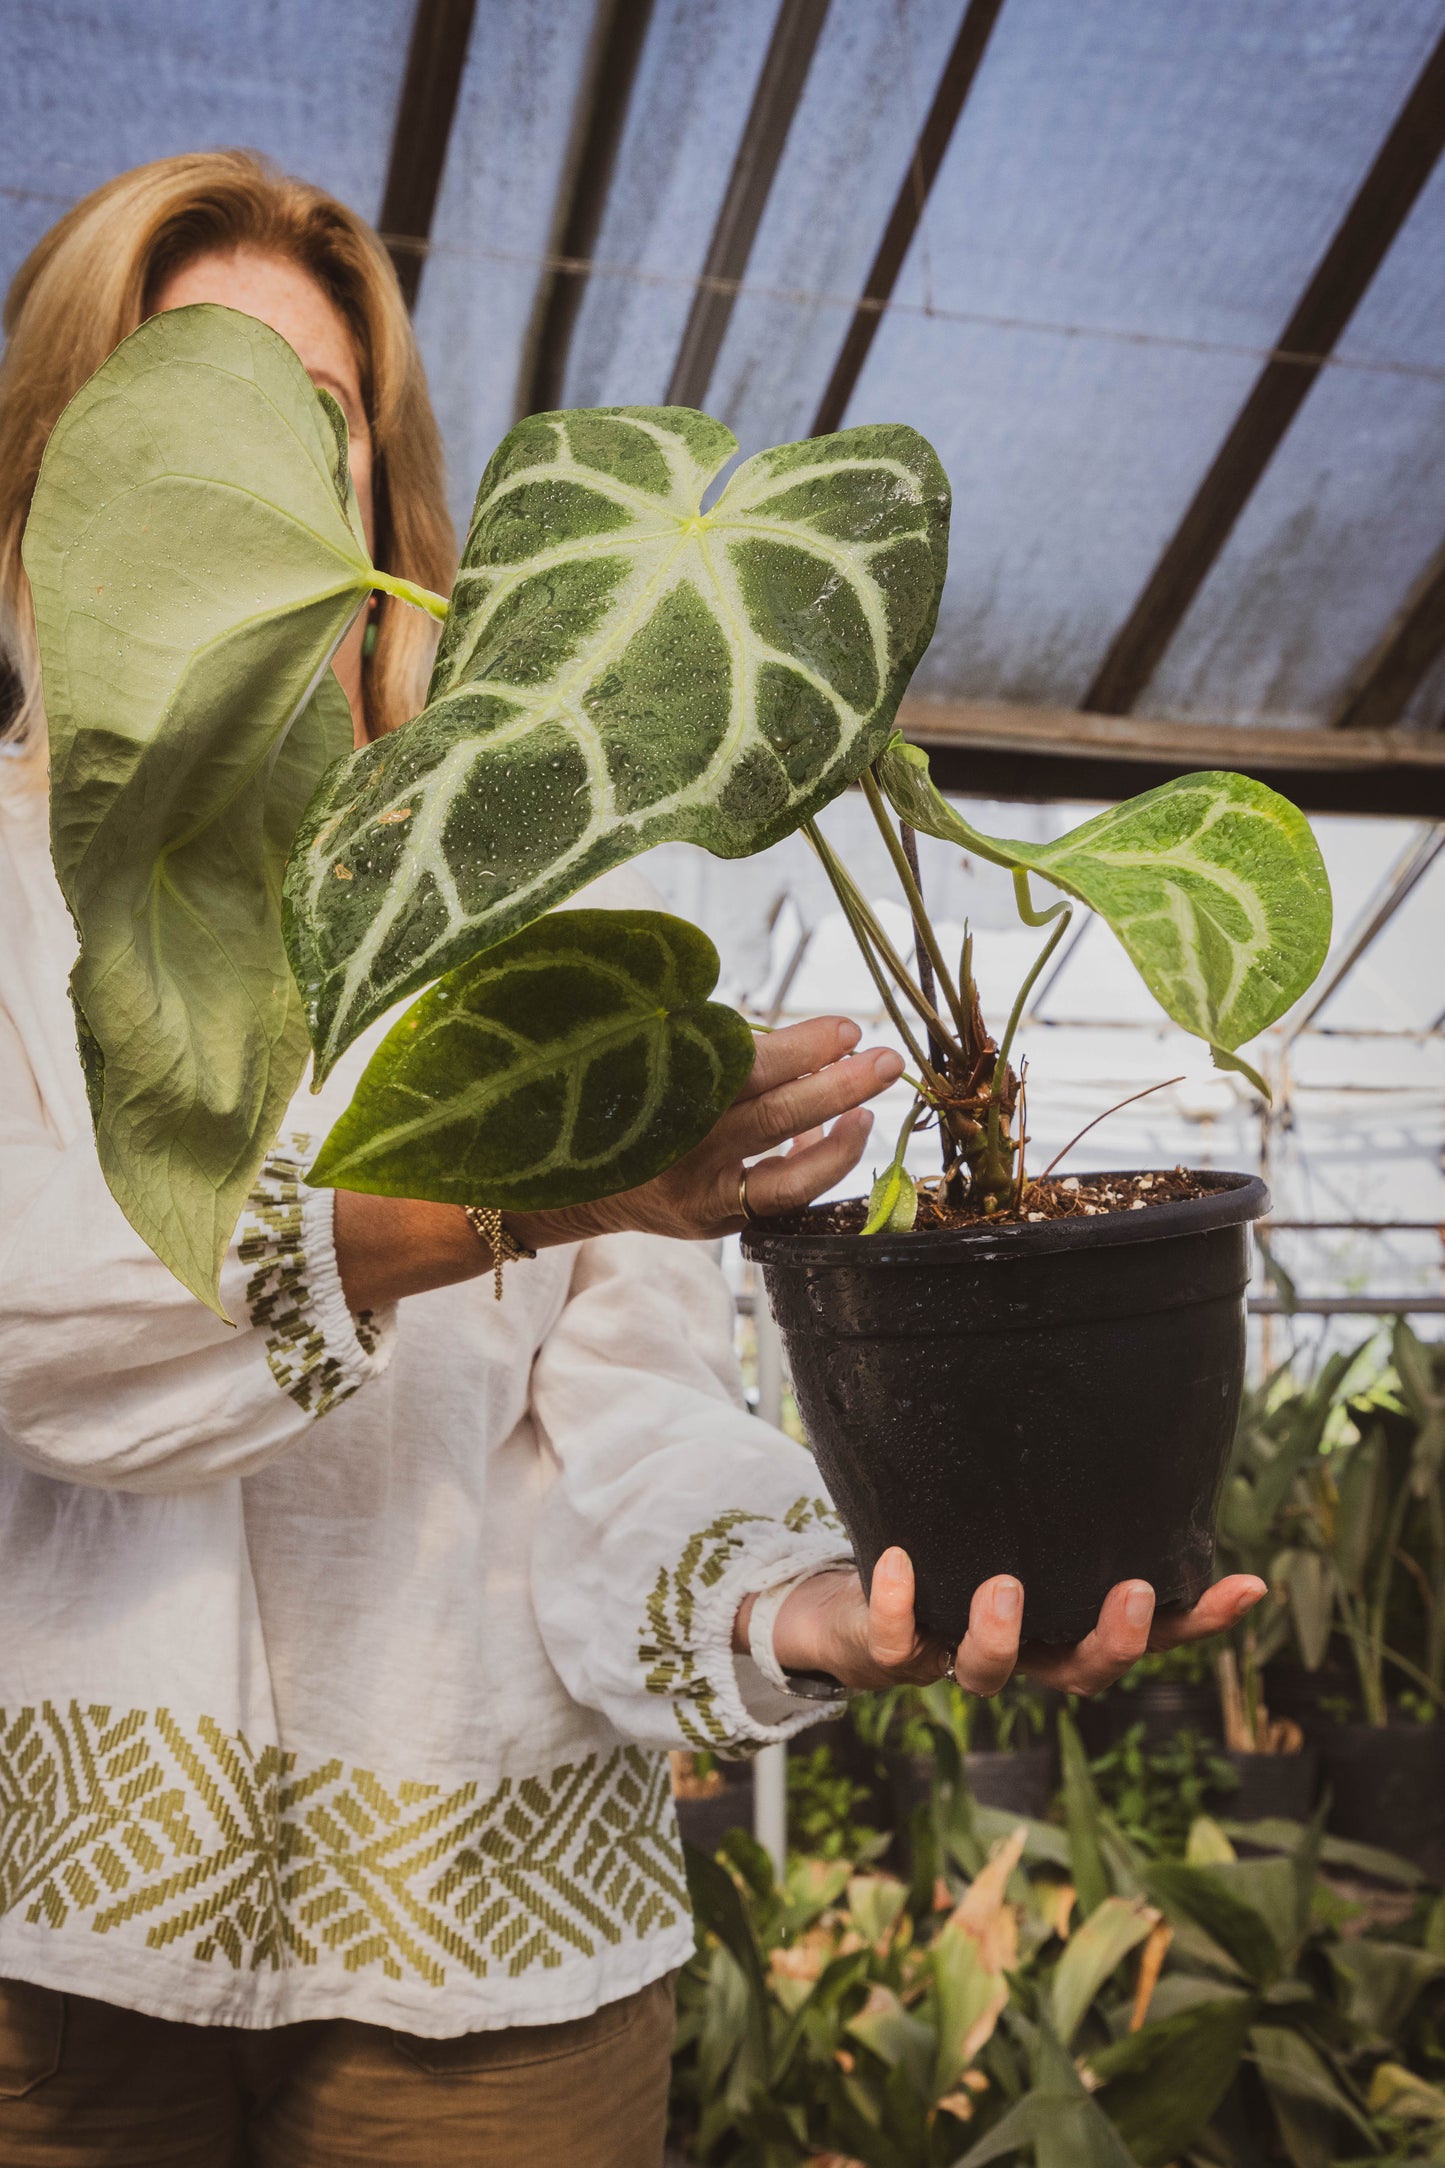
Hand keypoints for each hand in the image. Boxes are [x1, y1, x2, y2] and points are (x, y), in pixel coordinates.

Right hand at [336, 1016, 901, 1309]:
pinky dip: (821, 1167)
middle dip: (834, 1079)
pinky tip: (852, 1135)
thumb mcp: (617, 1053)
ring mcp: (701, 1189)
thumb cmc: (598, 1099)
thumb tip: (742, 1004)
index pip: (736, 1067)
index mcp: (652, 1094)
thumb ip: (673, 1033)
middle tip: (883, 1053)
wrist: (550, 1188)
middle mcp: (679, 1147)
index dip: (795, 1049)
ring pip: (785, 1160)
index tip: (842, 1028)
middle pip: (769, 1111)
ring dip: (840, 1120)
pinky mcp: (716, 1218)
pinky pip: (780, 1199)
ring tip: (881, 1088)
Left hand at [739, 1546, 1266, 1696]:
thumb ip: (1065, 1504)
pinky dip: (898, 1606)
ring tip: (1004, 1585)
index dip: (1198, 1621)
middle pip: (1081, 1674)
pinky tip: (897, 1558)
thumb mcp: (1018, 1530)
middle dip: (1113, 1642)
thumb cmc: (952, 1556)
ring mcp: (956, 1658)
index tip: (1249, 1586)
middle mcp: (1021, 1653)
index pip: (1148, 1635)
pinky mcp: (893, 1655)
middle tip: (1133, 1592)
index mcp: (1062, 1628)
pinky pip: (895, 1646)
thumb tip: (1127, 1427)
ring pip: (988, 1676)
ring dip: (1000, 1637)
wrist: (853, 1609)